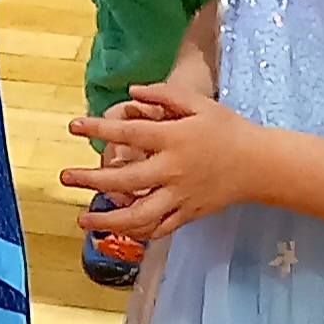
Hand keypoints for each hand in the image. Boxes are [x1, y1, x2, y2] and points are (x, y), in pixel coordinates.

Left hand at [61, 84, 257, 248]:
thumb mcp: (199, 103)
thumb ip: (164, 95)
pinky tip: (117, 231)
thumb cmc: (227, 129)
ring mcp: (180, 195)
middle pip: (124, 179)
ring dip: (108, 220)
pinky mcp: (188, 214)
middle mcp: (173, 170)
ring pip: (138, 215)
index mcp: (174, 139)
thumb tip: (131, 92)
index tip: (74, 126)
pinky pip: (158, 228)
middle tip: (64, 177)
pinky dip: (136, 232)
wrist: (259, 164)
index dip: (98, 129)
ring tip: (83, 221)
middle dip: (91, 180)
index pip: (129, 134)